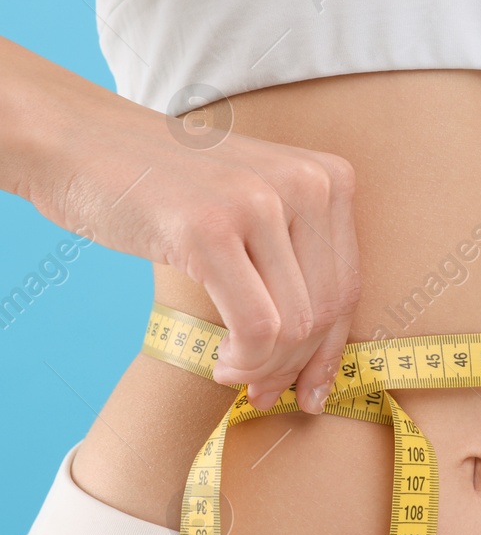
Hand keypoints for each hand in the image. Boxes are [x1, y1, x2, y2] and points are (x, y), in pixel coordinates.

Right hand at [0, 38, 360, 413]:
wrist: (78, 142)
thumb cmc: (165, 191)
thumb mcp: (253, 207)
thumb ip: (295, 263)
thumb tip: (322, 362)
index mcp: (330, 177)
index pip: (347, 286)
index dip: (329, 351)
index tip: (309, 392)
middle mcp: (308, 183)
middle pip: (325, 310)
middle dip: (296, 366)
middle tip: (260, 391)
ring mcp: (260, 203)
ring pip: (295, 325)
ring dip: (264, 367)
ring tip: (232, 373)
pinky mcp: (211, 229)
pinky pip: (257, 326)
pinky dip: (244, 360)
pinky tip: (220, 362)